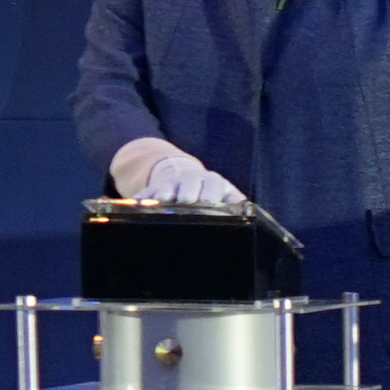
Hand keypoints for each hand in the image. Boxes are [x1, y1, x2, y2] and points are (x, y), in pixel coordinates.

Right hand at [110, 138, 245, 209]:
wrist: (181, 174)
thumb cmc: (209, 194)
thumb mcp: (225, 195)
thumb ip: (237, 203)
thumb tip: (252, 215)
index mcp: (211, 181)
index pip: (213, 184)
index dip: (211, 193)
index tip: (208, 202)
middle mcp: (190, 180)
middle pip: (189, 183)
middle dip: (188, 192)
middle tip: (186, 201)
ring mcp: (169, 183)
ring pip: (166, 187)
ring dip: (164, 193)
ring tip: (162, 200)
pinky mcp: (151, 189)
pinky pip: (144, 193)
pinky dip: (141, 199)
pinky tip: (137, 205)